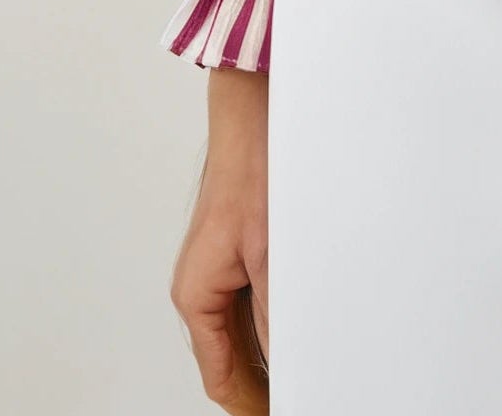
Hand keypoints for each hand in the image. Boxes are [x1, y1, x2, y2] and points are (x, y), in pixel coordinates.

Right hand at [170, 63, 271, 409]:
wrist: (254, 116)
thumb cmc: (251, 168)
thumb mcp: (268, 252)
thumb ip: (272, 312)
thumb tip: (284, 358)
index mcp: (196, 294)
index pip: (221, 375)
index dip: (250, 403)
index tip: (274, 412)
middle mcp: (201, 286)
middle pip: (231, 357)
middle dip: (262, 379)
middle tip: (297, 392)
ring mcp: (219, 269)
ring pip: (244, 330)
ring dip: (270, 349)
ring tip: (305, 367)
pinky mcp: (239, 251)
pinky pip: (253, 301)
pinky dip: (273, 320)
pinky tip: (301, 327)